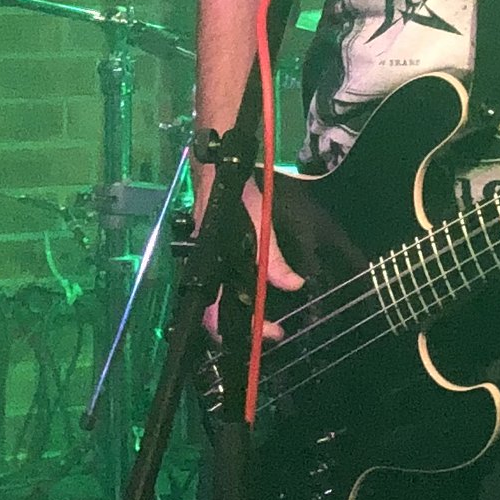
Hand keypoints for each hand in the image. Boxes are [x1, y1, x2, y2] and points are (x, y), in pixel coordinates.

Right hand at [196, 172, 303, 343]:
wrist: (215, 166)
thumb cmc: (232, 192)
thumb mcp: (259, 222)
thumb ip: (272, 256)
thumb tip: (294, 285)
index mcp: (211, 263)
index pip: (216, 312)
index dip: (241, 329)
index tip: (271, 333)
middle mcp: (205, 266)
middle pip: (213, 313)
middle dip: (240, 328)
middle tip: (270, 332)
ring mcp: (206, 260)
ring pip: (217, 300)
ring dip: (238, 314)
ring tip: (263, 320)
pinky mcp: (212, 253)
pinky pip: (221, 283)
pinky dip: (236, 296)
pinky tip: (251, 295)